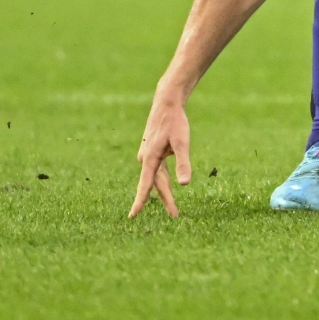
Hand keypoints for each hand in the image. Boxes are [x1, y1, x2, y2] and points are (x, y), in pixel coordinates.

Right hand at [129, 91, 191, 217]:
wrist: (167, 103)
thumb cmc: (175, 122)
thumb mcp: (182, 142)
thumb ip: (183, 163)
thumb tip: (185, 184)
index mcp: (150, 158)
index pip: (145, 185)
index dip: (140, 201)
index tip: (133, 216)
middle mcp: (145, 158)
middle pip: (155, 184)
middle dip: (165, 199)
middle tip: (175, 215)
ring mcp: (147, 154)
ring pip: (156, 178)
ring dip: (164, 191)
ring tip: (173, 206)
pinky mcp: (151, 151)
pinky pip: (156, 171)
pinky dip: (162, 180)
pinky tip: (168, 185)